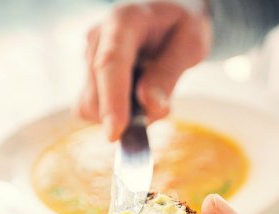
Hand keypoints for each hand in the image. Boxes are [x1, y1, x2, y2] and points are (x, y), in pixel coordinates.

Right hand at [76, 1, 211, 140]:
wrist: (169, 16)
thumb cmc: (181, 25)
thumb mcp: (191, 43)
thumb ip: (169, 74)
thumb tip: (149, 105)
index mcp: (123, 22)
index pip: (110, 64)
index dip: (111, 101)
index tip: (115, 133)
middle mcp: (98, 38)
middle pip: (94, 95)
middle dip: (126, 116)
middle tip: (164, 106)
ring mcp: (89, 58)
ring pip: (92, 107)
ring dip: (124, 116)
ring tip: (152, 94)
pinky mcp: (88, 76)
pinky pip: (96, 109)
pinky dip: (118, 113)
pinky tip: (137, 96)